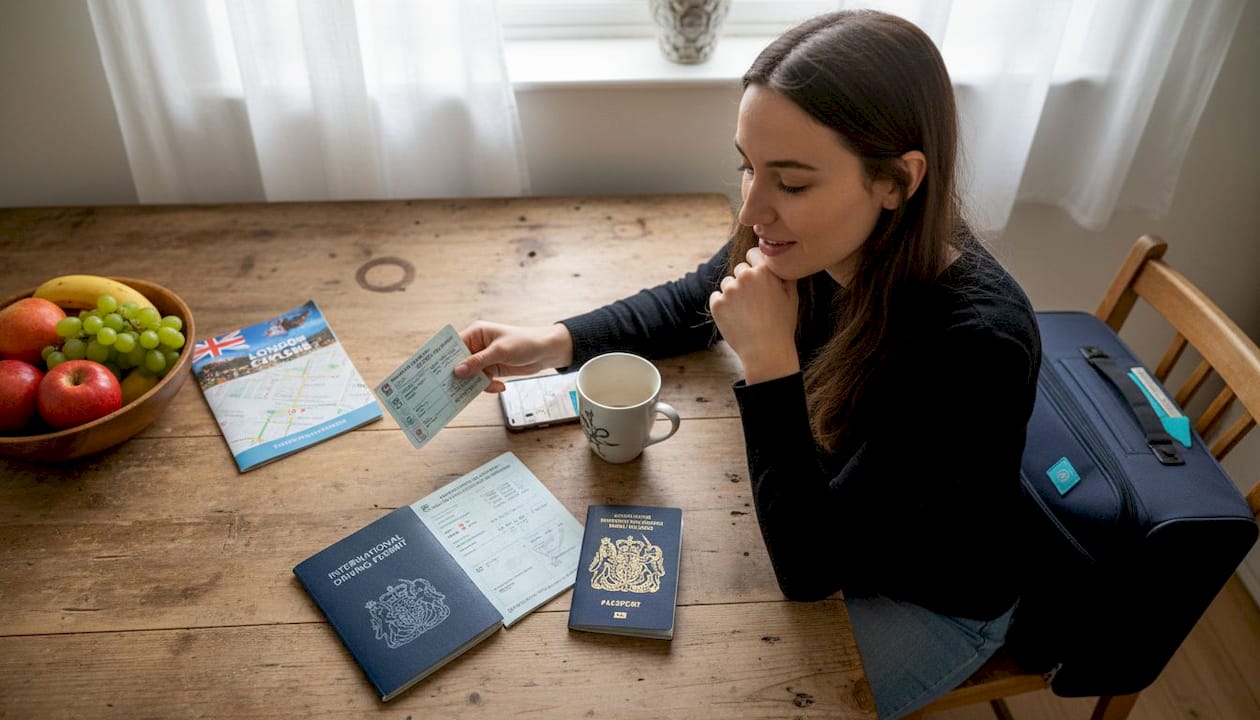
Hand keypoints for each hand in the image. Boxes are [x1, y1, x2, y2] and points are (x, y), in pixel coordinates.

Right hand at [454, 321, 573, 392]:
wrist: (546, 352)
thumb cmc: (524, 343)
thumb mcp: (499, 352)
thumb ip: (478, 362)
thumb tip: (457, 371)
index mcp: (476, 333)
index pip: (454, 345)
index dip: (444, 358)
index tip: (435, 372)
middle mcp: (477, 345)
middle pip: (460, 362)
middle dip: (458, 374)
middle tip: (450, 388)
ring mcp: (485, 358)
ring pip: (471, 374)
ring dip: (475, 383)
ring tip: (479, 390)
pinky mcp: (493, 369)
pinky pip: (483, 381)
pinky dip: (489, 386)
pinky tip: (500, 386)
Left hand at [708, 247, 799, 383]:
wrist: (766, 351)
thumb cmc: (782, 324)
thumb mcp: (792, 296)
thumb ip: (784, 273)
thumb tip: (779, 258)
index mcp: (764, 270)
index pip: (752, 253)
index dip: (756, 264)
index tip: (758, 278)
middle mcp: (745, 276)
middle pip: (740, 269)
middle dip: (745, 281)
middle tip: (755, 302)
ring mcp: (729, 290)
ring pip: (727, 284)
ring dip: (733, 294)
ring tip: (746, 313)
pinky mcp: (716, 304)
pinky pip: (716, 298)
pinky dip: (723, 306)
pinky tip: (736, 318)